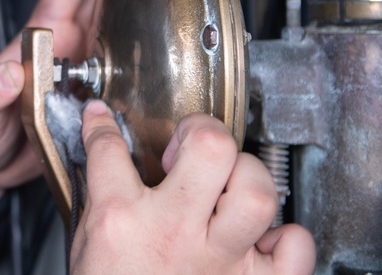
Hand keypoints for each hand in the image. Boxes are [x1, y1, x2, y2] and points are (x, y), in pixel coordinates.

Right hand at [73, 103, 315, 273]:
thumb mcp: (87, 245)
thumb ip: (101, 197)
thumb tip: (106, 153)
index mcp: (121, 221)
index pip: (108, 149)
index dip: (102, 124)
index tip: (104, 121)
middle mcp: (173, 233)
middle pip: (211, 148)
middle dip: (202, 131)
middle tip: (190, 145)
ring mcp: (218, 262)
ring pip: (258, 192)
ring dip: (246, 177)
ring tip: (227, 186)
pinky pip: (295, 245)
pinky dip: (285, 237)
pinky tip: (257, 238)